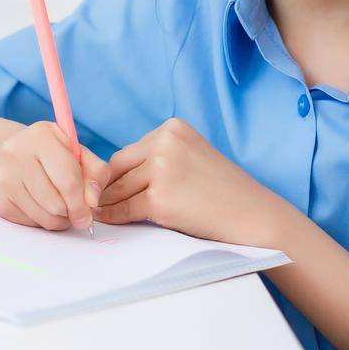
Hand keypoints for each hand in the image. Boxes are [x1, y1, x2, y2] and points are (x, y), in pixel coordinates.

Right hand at [0, 121, 110, 230]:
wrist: (10, 154)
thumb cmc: (50, 154)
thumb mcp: (77, 152)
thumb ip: (95, 172)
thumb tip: (92, 201)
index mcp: (41, 135)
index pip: (68, 180)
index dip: (83, 203)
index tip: (89, 214)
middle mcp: (16, 153)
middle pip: (56, 203)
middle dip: (71, 212)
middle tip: (75, 210)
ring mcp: (4, 177)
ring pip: (45, 217)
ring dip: (59, 219)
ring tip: (60, 206)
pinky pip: (31, 223)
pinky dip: (42, 221)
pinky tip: (42, 206)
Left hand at [94, 118, 287, 244]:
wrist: (253, 216)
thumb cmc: (223, 191)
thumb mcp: (191, 157)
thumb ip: (159, 157)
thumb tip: (115, 173)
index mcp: (172, 129)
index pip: (130, 151)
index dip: (117, 172)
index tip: (105, 186)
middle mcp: (165, 143)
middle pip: (119, 166)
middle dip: (106, 186)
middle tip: (95, 201)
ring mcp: (162, 170)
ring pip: (119, 188)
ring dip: (107, 202)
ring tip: (98, 211)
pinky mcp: (159, 199)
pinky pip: (126, 209)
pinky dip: (115, 217)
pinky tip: (109, 220)